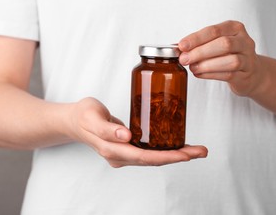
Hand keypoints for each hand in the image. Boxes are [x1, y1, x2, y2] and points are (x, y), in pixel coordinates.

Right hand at [69, 97, 207, 167]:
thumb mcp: (91, 117)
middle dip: (179, 157)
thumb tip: (126, 137)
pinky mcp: (128, 147)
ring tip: (196, 149)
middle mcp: (121, 156)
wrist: (74, 120)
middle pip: (154, 160)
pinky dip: (166, 148)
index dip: (167, 156)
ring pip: (154, 157)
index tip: (186, 154)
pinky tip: (179, 144)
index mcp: (112, 151)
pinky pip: (151, 151)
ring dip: (176, 154)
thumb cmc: (83, 116)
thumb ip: (107, 129)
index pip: (144, 157)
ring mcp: (125, 154)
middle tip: (201, 151)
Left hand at [178, 20, 264, 95]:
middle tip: (184, 59)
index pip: (214, 30)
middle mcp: (245, 41)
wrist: (251, 73)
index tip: (182, 46)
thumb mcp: (217, 43)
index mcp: (235, 28)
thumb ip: (200, 44)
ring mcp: (248, 58)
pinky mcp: (246, 75)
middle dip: (200, 52)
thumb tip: (179, 49)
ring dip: (207, 65)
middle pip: (224, 44)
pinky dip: (211, 74)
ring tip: (193, 68)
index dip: (197, 38)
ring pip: (230, 60)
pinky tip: (200, 74)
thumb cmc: (229, 55)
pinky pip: (229, 74)